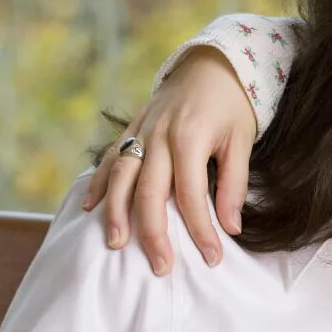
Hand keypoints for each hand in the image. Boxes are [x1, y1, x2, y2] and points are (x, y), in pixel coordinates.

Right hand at [84, 47, 257, 274]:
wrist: (212, 63)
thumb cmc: (232, 105)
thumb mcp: (242, 140)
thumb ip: (234, 183)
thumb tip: (231, 227)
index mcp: (190, 138)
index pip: (192, 195)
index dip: (201, 230)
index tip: (212, 259)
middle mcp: (159, 136)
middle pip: (150, 192)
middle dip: (154, 233)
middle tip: (161, 268)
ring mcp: (140, 130)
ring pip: (120, 176)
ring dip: (115, 212)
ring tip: (115, 244)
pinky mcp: (131, 127)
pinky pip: (109, 158)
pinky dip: (96, 183)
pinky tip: (89, 208)